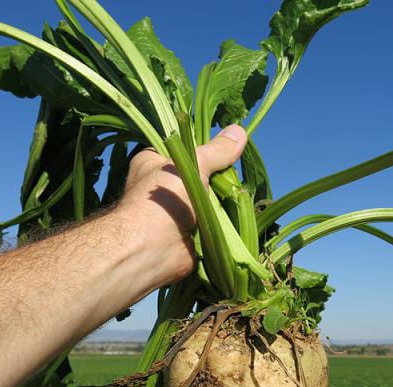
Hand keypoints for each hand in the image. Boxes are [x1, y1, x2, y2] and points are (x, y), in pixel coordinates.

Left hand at [114, 124, 247, 287]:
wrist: (152, 249)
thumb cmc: (163, 200)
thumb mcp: (192, 165)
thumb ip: (217, 151)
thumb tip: (239, 130)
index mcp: (153, 163)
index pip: (183, 149)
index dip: (205, 150)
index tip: (226, 150)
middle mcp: (163, 187)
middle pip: (201, 176)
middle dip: (219, 179)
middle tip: (235, 175)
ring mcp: (176, 212)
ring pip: (209, 201)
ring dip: (224, 202)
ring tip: (240, 196)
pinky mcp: (190, 234)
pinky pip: (213, 224)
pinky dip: (225, 223)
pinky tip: (239, 216)